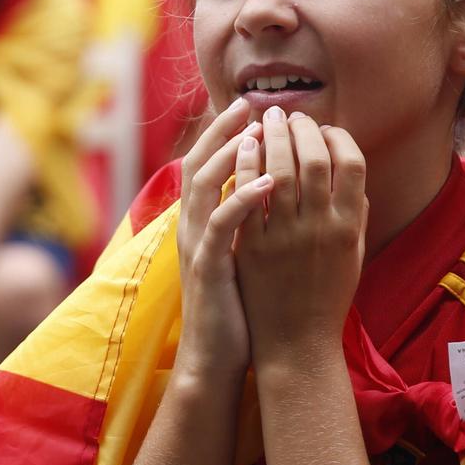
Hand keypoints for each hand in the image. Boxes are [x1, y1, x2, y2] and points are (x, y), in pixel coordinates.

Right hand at [175, 98, 273, 381]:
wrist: (215, 359)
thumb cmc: (237, 310)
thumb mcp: (241, 257)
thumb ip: (249, 224)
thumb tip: (272, 191)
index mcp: (200, 224)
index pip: (206, 165)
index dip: (224, 134)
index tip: (250, 109)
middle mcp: (191, 228)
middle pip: (198, 164)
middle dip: (222, 131)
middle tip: (249, 104)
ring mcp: (196, 247)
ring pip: (203, 187)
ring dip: (230, 155)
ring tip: (256, 132)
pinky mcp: (208, 268)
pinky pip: (222, 225)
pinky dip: (243, 199)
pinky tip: (270, 182)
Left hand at [237, 109, 366, 371]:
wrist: (296, 343)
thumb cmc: (326, 298)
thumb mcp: (352, 255)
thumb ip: (355, 215)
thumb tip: (352, 176)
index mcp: (349, 227)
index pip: (351, 163)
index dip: (336, 137)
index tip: (321, 128)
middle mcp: (321, 228)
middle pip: (313, 158)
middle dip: (299, 127)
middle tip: (287, 114)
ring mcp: (286, 237)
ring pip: (280, 170)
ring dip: (272, 137)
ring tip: (264, 120)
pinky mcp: (254, 247)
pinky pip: (248, 196)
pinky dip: (246, 165)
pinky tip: (241, 146)